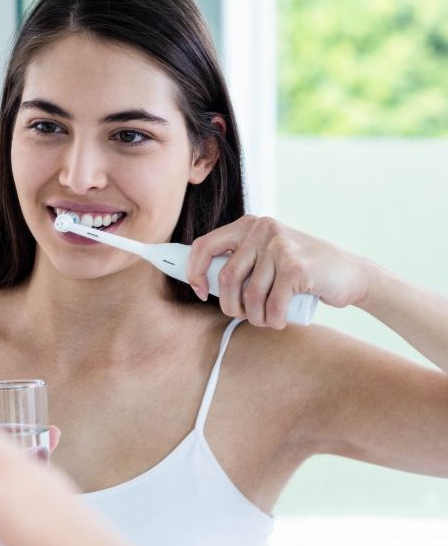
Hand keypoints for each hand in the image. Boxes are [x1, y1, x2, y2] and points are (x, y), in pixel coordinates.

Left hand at [186, 215, 370, 327]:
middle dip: (231, 306)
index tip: (200, 292)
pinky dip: (274, 320)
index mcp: (249, 225)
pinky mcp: (295, 267)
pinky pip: (271, 305)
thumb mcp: (266, 257)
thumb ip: (239, 261)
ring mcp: (280, 246)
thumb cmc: (301, 273)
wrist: (350, 274)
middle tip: (245, 315)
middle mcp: (262, 230)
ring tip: (267, 319)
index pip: (204, 246)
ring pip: (249, 296)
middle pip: (226, 278)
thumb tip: (200, 279)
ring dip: (256, 317)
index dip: (194, 272)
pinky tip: (280, 320)